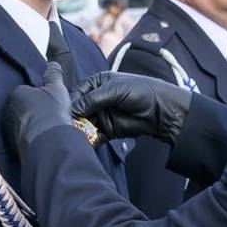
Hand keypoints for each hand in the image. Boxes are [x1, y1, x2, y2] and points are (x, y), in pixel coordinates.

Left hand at [2, 62, 74, 158]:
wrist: (48, 141)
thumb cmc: (51, 111)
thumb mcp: (57, 88)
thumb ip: (53, 74)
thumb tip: (53, 64)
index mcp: (16, 93)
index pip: (25, 91)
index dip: (38, 96)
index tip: (47, 102)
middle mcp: (7, 109)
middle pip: (21, 107)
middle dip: (31, 110)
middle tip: (47, 115)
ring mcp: (7, 128)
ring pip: (20, 122)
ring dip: (29, 124)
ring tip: (44, 129)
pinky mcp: (11, 143)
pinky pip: (20, 136)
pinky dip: (28, 137)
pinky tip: (39, 138)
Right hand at [72, 72, 192, 142]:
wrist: (160, 110)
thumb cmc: (140, 91)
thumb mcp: (114, 90)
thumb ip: (93, 99)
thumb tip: (72, 109)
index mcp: (96, 84)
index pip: (76, 93)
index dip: (70, 103)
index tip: (66, 112)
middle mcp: (95, 99)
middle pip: (77, 110)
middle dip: (73, 118)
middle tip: (68, 126)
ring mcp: (100, 115)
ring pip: (83, 124)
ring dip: (78, 130)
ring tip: (74, 135)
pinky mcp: (106, 130)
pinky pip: (93, 136)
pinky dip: (88, 139)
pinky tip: (83, 142)